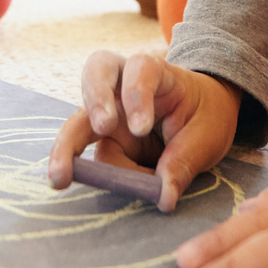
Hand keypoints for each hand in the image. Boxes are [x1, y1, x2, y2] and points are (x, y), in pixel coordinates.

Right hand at [47, 50, 240, 210]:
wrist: (201, 116)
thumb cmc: (204, 116)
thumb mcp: (206, 136)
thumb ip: (184, 162)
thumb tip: (163, 198)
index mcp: (156, 73)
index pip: (140, 69)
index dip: (136, 94)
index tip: (141, 129)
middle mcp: (124, 86)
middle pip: (96, 73)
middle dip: (94, 100)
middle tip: (102, 128)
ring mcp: (109, 111)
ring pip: (79, 117)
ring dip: (68, 147)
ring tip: (61, 177)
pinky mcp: (103, 138)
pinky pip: (86, 154)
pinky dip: (86, 173)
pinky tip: (95, 188)